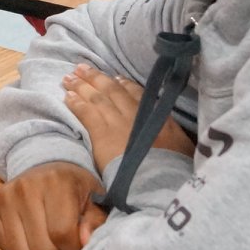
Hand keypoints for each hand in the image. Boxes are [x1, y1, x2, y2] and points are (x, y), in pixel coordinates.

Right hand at [0, 161, 103, 249]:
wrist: (46, 164)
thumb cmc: (73, 187)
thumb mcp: (94, 200)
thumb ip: (96, 222)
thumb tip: (84, 241)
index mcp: (57, 182)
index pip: (63, 234)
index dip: (74, 247)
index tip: (78, 239)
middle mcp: (26, 187)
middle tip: (60, 235)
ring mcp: (5, 195)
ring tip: (45, 234)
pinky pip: (5, 247)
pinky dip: (20, 245)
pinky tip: (28, 230)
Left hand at [67, 63, 194, 175]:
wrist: (157, 180)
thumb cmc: (173, 170)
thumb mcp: (182, 146)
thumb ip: (171, 132)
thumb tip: (168, 129)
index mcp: (156, 115)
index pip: (137, 93)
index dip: (123, 84)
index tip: (114, 77)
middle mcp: (135, 113)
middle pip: (112, 90)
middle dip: (96, 78)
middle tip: (82, 68)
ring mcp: (118, 121)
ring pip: (97, 98)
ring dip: (81, 86)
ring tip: (69, 77)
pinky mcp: (102, 133)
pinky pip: (86, 112)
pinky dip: (76, 102)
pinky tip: (67, 96)